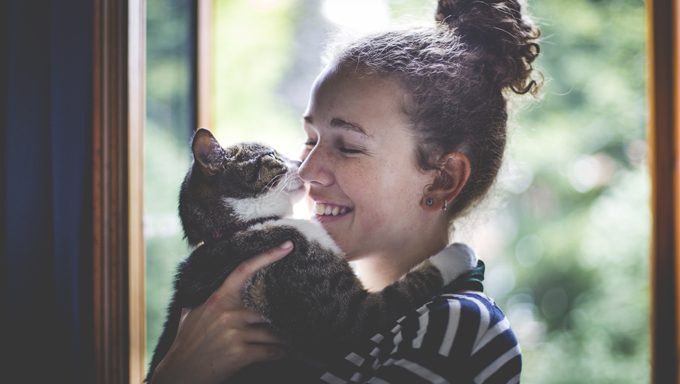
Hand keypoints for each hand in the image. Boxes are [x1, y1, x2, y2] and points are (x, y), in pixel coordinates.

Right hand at [150, 241, 293, 383]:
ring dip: (284, 337)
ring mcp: (234, 332)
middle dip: (282, 315)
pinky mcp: (240, 353)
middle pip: (267, 308)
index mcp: (217, 299)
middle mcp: (228, 313)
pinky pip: (270, 351)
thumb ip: (204, 297)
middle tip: (298, 314)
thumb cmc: (186, 343)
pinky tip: (285, 353)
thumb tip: (201, 273)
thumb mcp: (190, 313)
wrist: (179, 373)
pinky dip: (280, 353)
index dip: (267, 255)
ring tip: (292, 338)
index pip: (244, 270)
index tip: (287, 246)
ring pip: (272, 331)